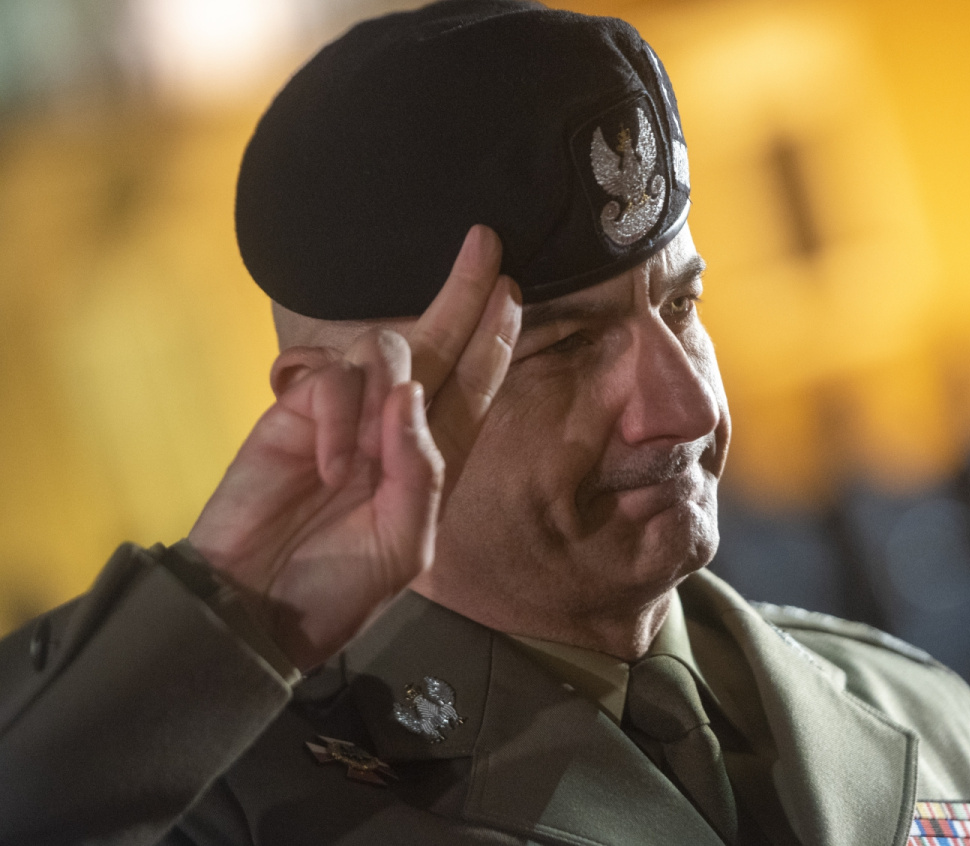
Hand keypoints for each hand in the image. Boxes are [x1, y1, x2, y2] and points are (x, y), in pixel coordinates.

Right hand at [188, 225, 520, 670]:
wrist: (253, 608)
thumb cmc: (336, 587)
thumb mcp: (404, 547)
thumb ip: (421, 473)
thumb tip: (411, 394)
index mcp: (433, 459)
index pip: (474, 386)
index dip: (493, 338)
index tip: (511, 289)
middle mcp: (395, 428)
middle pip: (437, 344)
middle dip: (463, 294)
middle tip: (486, 241)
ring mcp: (346, 417)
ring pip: (384, 351)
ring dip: (384, 391)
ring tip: (358, 464)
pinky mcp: (295, 411)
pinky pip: (329, 377)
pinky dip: (335, 415)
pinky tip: (327, 464)